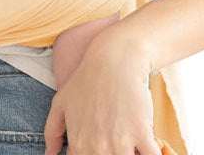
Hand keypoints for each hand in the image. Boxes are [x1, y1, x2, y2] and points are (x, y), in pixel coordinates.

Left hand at [44, 33, 161, 154]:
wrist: (115, 58)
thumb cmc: (87, 78)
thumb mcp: (61, 101)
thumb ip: (52, 131)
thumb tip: (50, 154)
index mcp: (79, 144)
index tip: (103, 146)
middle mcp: (97, 147)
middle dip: (113, 154)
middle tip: (118, 142)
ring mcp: (119, 142)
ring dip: (132, 154)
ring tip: (133, 143)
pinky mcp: (142, 133)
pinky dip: (152, 154)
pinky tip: (150, 146)